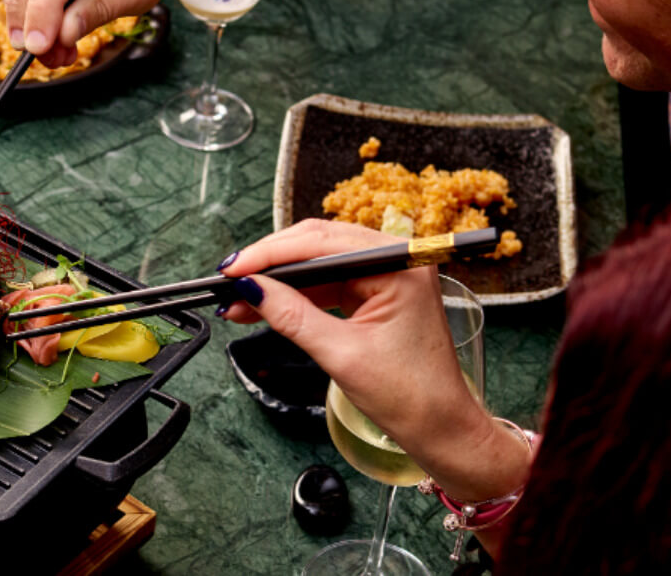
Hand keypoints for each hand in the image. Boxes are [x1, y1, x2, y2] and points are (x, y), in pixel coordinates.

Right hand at [218, 220, 479, 454]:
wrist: (441, 428)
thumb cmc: (409, 395)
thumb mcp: (340, 354)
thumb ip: (292, 316)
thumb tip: (250, 288)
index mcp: (399, 265)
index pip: (321, 243)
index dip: (270, 254)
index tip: (233, 270)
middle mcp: (395, 260)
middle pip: (317, 245)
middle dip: (270, 264)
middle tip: (229, 281)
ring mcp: (386, 275)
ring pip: (317, 265)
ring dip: (278, 282)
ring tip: (239, 300)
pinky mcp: (377, 293)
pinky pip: (327, 284)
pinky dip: (296, 296)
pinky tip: (265, 306)